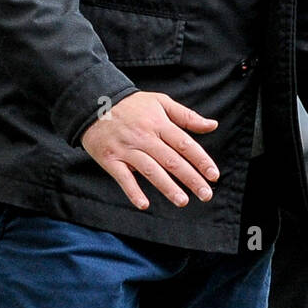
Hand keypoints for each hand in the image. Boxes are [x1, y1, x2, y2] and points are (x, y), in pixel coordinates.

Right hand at [81, 91, 218, 209]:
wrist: (94, 102)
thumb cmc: (132, 104)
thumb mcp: (161, 102)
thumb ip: (187, 116)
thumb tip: (213, 125)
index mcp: (159, 123)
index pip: (185, 144)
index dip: (201, 160)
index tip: (214, 175)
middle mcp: (145, 137)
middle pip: (172, 160)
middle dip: (190, 178)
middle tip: (205, 195)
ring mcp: (127, 149)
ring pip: (151, 170)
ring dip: (167, 187)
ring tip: (183, 201)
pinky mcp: (110, 159)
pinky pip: (122, 178)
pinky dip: (133, 191)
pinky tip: (144, 205)